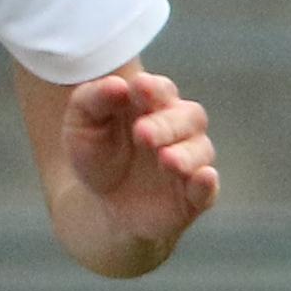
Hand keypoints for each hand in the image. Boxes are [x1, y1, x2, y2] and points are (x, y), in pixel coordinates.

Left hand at [55, 65, 221, 261]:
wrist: (97, 206)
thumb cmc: (95, 155)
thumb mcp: (81, 123)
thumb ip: (93, 99)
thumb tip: (117, 85)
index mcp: (152, 105)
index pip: (161, 89)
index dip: (153, 88)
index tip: (139, 87)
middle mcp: (177, 129)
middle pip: (189, 117)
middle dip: (166, 124)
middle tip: (141, 133)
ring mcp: (188, 162)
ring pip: (201, 150)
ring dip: (186, 153)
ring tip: (165, 159)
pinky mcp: (192, 197)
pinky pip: (208, 188)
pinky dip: (207, 183)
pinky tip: (203, 177)